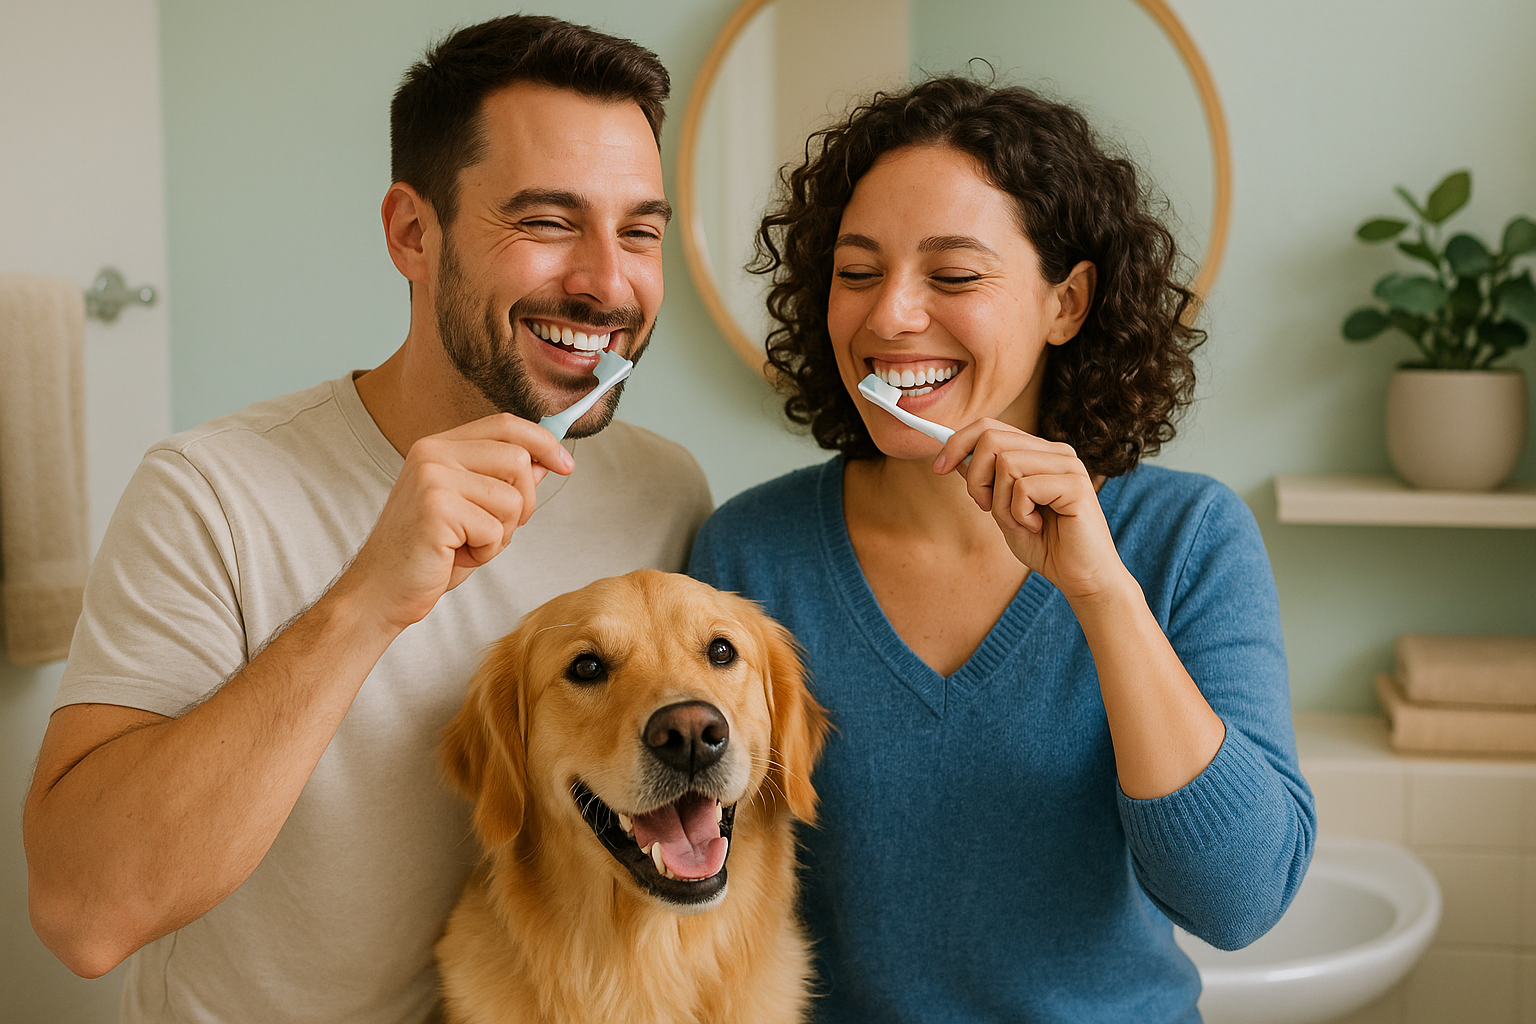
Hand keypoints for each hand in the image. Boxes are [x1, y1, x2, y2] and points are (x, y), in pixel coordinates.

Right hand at [340, 413, 572, 631]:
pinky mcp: (437, 507)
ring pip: (512, 498)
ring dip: (502, 533)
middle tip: (495, 531)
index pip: (505, 425)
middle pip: (518, 460)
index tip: (565, 465)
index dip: (542, 442)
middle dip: (523, 504)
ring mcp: (433, 477)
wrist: (380, 591)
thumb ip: (503, 482)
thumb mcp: (473, 511)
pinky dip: (486, 552)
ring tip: (468, 545)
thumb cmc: (429, 553)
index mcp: (440, 446)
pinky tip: (456, 556)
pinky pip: (495, 529)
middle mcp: (434, 453)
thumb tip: (544, 462)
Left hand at [932, 420, 1129, 601]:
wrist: (1081, 578)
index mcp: (1039, 453)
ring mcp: (1068, 465)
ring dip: (1000, 502)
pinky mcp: (1075, 484)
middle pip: (991, 438)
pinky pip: (1024, 487)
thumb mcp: (1003, 511)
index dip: (957, 442)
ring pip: (1005, 463)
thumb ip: (986, 483)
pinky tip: (1036, 526)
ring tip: (1020, 522)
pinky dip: (1018, 514)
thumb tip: (956, 458)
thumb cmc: (1046, 546)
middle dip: (975, 478)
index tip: (939, 467)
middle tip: (986, 507)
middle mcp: (1055, 452)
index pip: (989, 427)